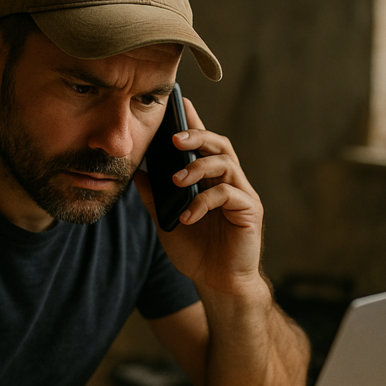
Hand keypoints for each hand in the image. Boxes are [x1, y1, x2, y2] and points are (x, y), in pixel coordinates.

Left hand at [134, 98, 264, 295]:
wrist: (218, 283)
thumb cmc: (197, 251)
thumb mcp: (166, 221)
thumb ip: (154, 196)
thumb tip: (135, 172)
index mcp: (211, 179)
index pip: (203, 143)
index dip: (194, 121)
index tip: (180, 102)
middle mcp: (229, 181)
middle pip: (219, 144)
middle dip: (197, 136)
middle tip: (174, 139)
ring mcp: (242, 194)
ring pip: (226, 163)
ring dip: (199, 167)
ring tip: (176, 181)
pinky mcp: (249, 211)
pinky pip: (228, 195)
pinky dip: (204, 202)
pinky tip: (187, 216)